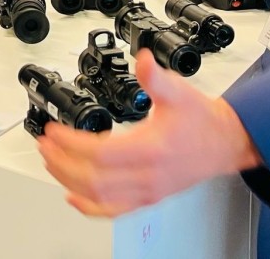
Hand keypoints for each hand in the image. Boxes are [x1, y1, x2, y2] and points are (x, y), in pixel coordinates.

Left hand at [38, 51, 259, 216]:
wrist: (224, 143)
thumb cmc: (201, 120)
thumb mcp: (178, 91)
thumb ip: (155, 76)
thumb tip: (142, 59)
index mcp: (151, 150)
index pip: (101, 153)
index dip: (72, 144)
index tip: (55, 132)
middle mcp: (147, 176)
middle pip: (94, 179)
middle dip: (62, 163)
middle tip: (45, 145)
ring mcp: (147, 191)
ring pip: (100, 197)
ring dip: (69, 181)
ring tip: (50, 162)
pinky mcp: (148, 197)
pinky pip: (114, 210)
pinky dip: (90, 207)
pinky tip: (73, 196)